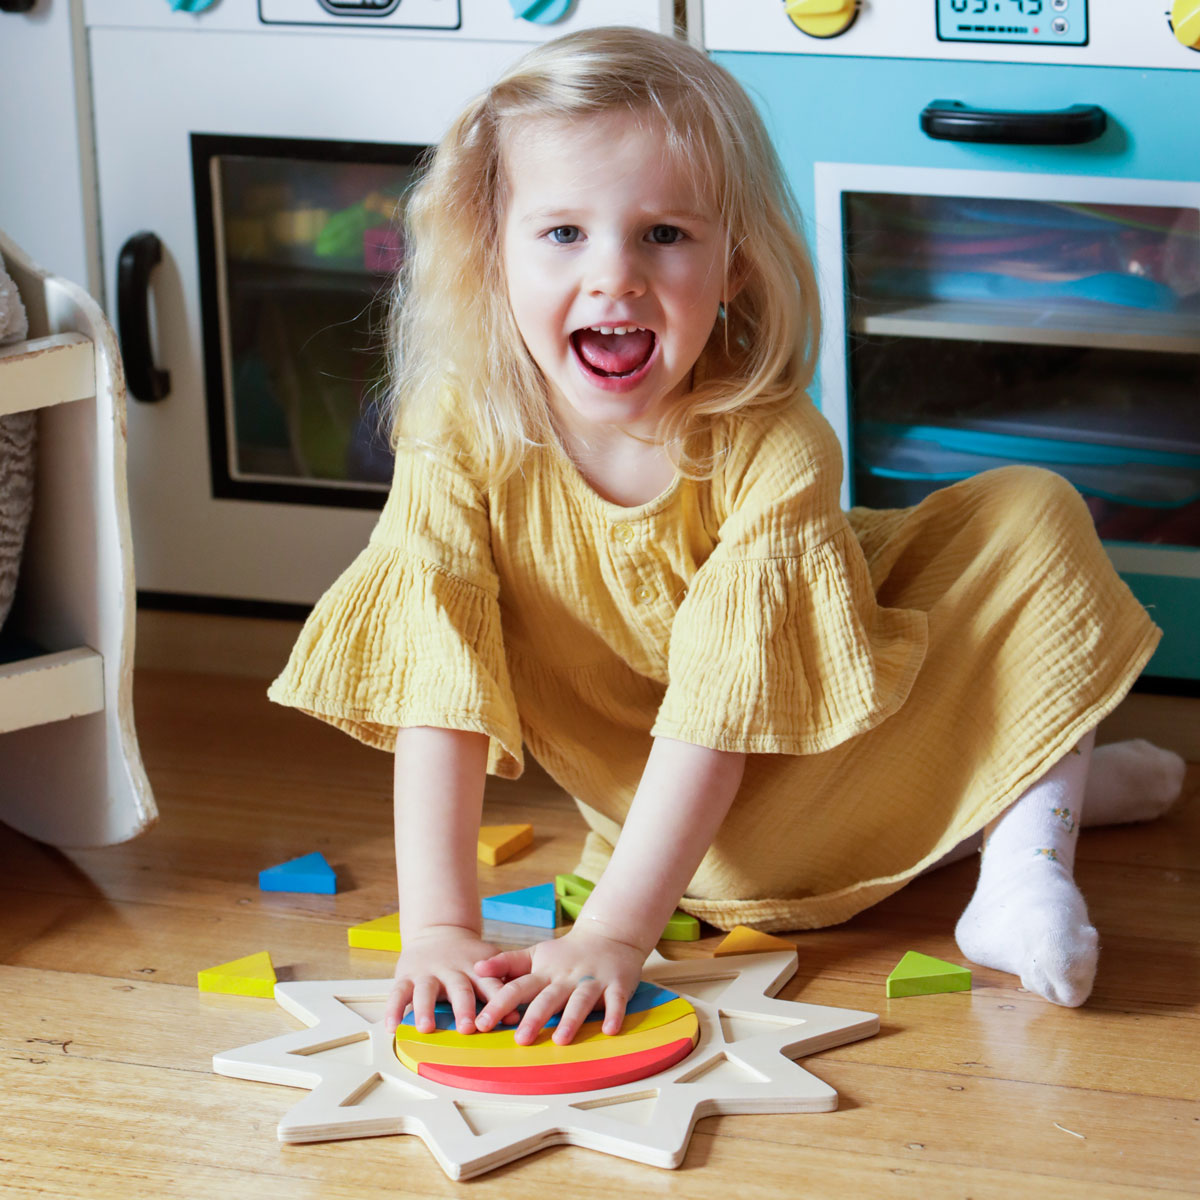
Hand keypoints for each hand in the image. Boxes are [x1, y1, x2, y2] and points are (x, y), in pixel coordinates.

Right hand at [384, 925, 516, 1035]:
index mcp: (476, 970)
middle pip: (459, 989)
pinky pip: (398, 993)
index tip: (508, 1018)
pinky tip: (391, 1027)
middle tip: (467, 1028)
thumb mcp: (489, 964)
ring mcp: (428, 974)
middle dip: (463, 1008)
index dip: (499, 1001)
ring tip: (426, 1028)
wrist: (439, 931)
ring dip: (425, 1009)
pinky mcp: (406, 976)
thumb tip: (518, 1017)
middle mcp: (452, 971)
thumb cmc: (470, 958)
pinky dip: (393, 1010)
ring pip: (425, 991)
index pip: (490, 985)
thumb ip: (501, 987)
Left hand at [472, 926, 645, 1045]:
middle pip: (548, 997)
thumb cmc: (567, 953)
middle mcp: (566, 977)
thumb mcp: (536, 954)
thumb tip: (476, 968)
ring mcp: (592, 981)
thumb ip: (507, 963)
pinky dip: (614, 1015)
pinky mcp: (616, 985)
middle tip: (520, 1039)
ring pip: (580, 1000)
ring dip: (571, 1019)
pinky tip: (609, 1031)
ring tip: (560, 1040)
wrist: (609, 934)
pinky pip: (616, 1001)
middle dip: (534, 1018)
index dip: (499, 1004)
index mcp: (544, 972)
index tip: (481, 1023)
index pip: (518, 987)